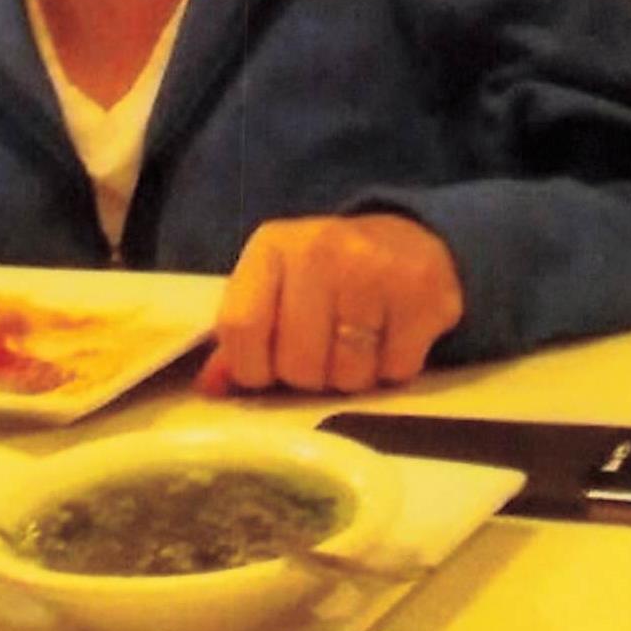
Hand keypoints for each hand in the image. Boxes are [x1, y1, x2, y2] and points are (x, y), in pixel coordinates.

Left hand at [195, 214, 462, 396]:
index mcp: (271, 247)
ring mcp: (373, 268)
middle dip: (309, 376)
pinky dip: (392, 370)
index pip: (239, 328)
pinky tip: (390, 340)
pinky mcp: (421, 292)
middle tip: (323, 354)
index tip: (268, 371)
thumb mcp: (276, 288)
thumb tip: (208, 388)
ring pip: (348, 374)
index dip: (252, 368)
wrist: (408, 241)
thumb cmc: (328, 276)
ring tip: (358, 346)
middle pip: (296, 362)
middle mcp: (319, 249)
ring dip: (352, 378)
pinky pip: (396, 370)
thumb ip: (241, 336)